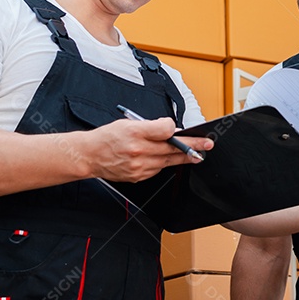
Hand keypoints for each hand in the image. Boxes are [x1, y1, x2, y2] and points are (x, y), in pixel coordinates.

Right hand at [77, 117, 213, 182]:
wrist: (90, 156)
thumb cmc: (108, 138)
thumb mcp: (128, 123)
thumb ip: (150, 125)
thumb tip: (169, 128)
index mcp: (135, 132)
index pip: (164, 130)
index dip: (174, 129)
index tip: (181, 129)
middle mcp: (138, 150)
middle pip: (172, 148)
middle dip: (193, 146)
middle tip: (207, 144)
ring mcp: (139, 166)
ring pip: (168, 161)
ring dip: (184, 157)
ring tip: (197, 153)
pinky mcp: (139, 176)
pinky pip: (158, 169)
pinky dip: (164, 163)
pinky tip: (168, 159)